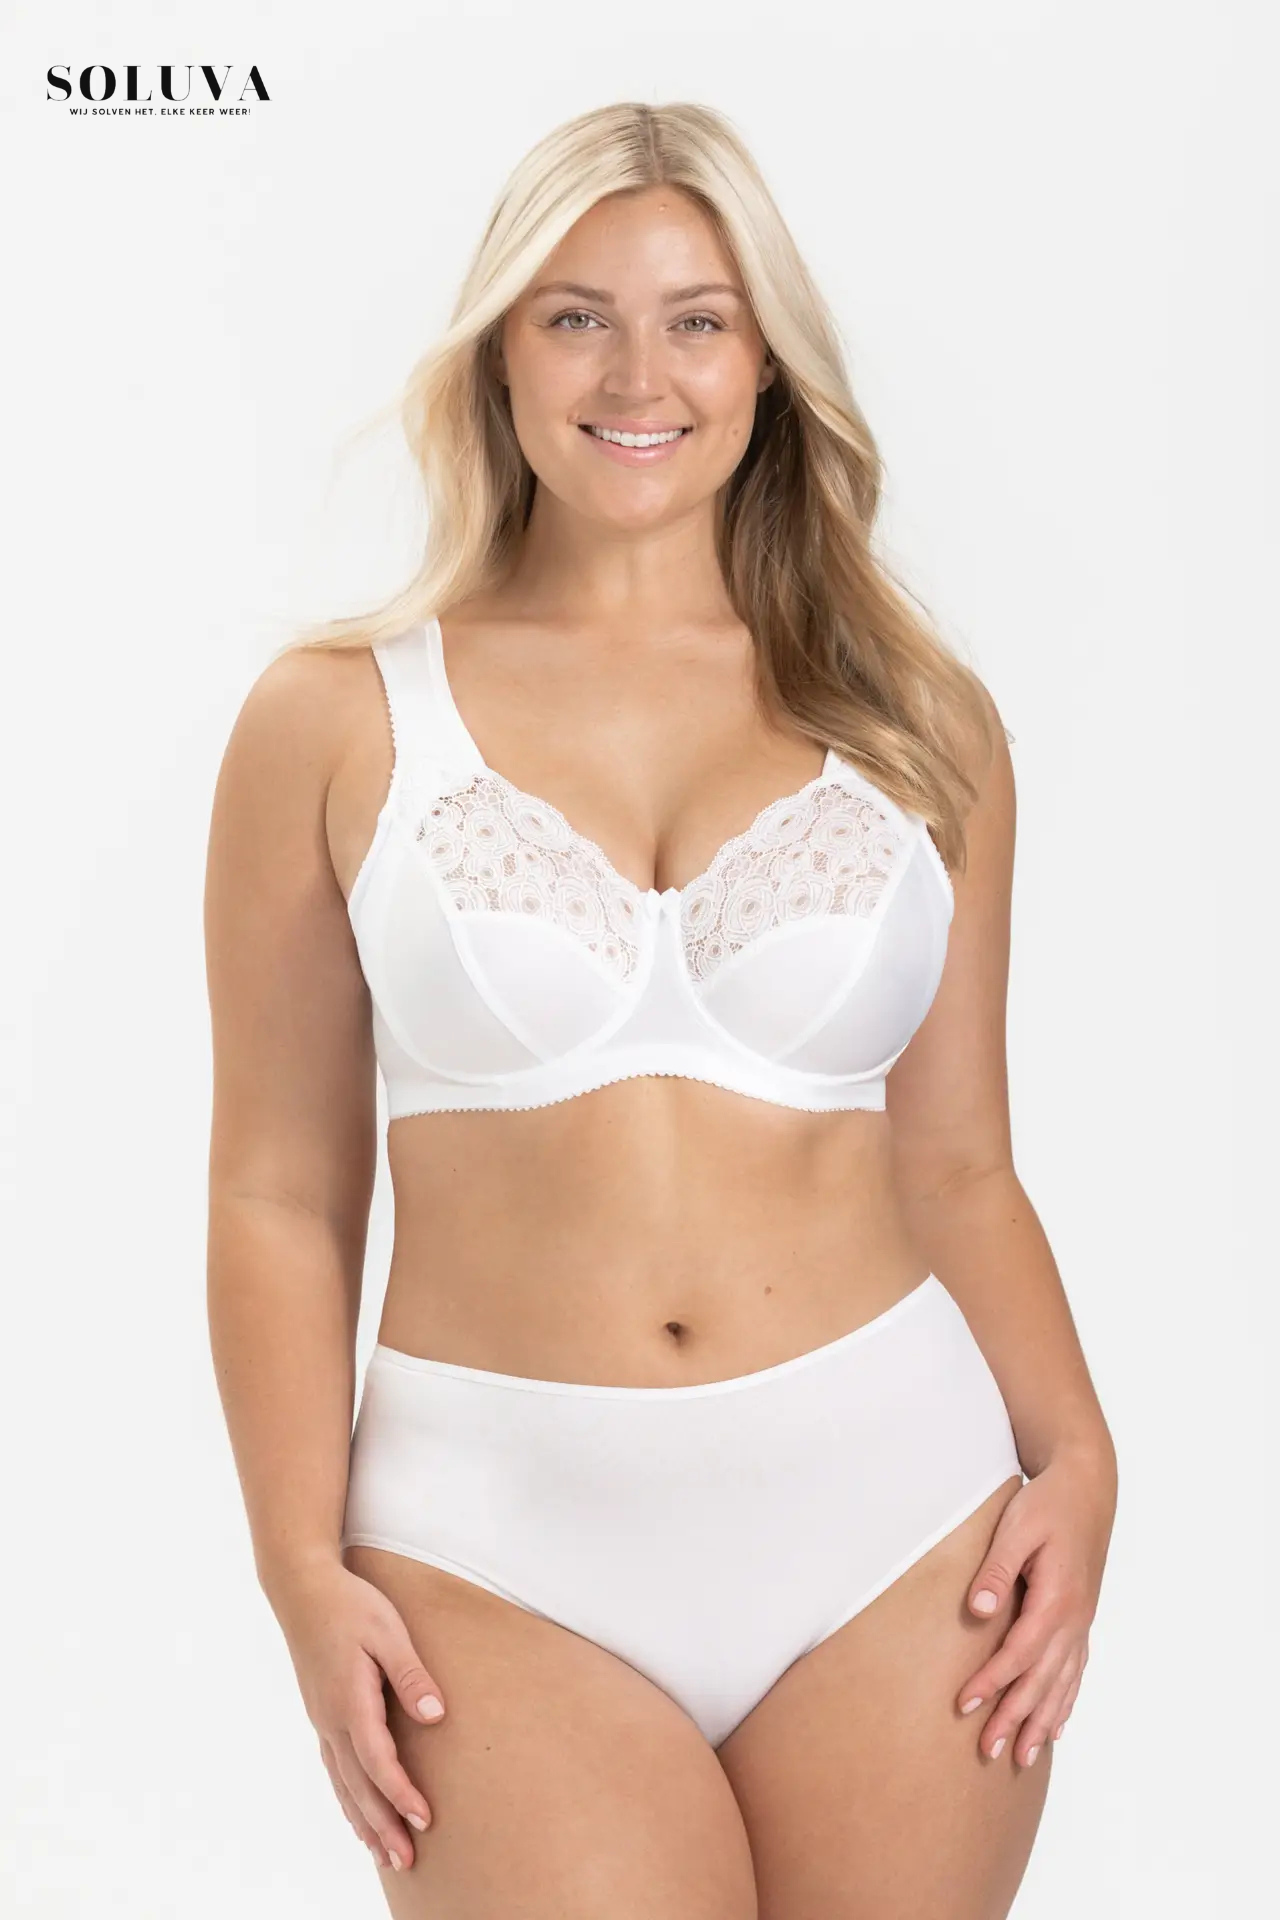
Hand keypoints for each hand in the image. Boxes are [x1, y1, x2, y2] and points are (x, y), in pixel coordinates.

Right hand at [275, 1560, 445, 1872]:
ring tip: (385, 1856)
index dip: (401, 1794)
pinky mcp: (321, 1715)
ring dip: (364, 1822)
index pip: (378, 1761)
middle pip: (358, 1786)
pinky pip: (335, 1770)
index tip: (424, 1820)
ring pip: (343, 1784)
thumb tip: (435, 1716)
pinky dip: (348, 1799)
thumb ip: (410, 1675)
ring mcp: (322, 1720)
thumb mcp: (388, 1631)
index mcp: (349, 1701)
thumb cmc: (350, 1604)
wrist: (302, 1589)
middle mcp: (331, 1719)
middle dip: (383, 1826)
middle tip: (406, 1861)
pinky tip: (358, 1817)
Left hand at [955, 1446, 1116, 1766]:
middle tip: (989, 1750)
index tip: (965, 1704)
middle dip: (1015, 1718)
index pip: (1020, 1654)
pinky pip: (1075, 1670)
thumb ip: (995, 1571)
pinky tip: (1057, 1724)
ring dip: (1042, 1721)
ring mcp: (1082, 1622)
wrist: (1087, 1487)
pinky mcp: (1081, 1617)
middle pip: (1042, 1680)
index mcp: (1057, 1599)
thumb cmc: (1047, 1504)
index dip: (992, 1682)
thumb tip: (976, 1612)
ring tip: (1024, 1756)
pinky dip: (1066, 1701)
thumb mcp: (1016, 1528)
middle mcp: (1074, 1619)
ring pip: (1062, 1684)